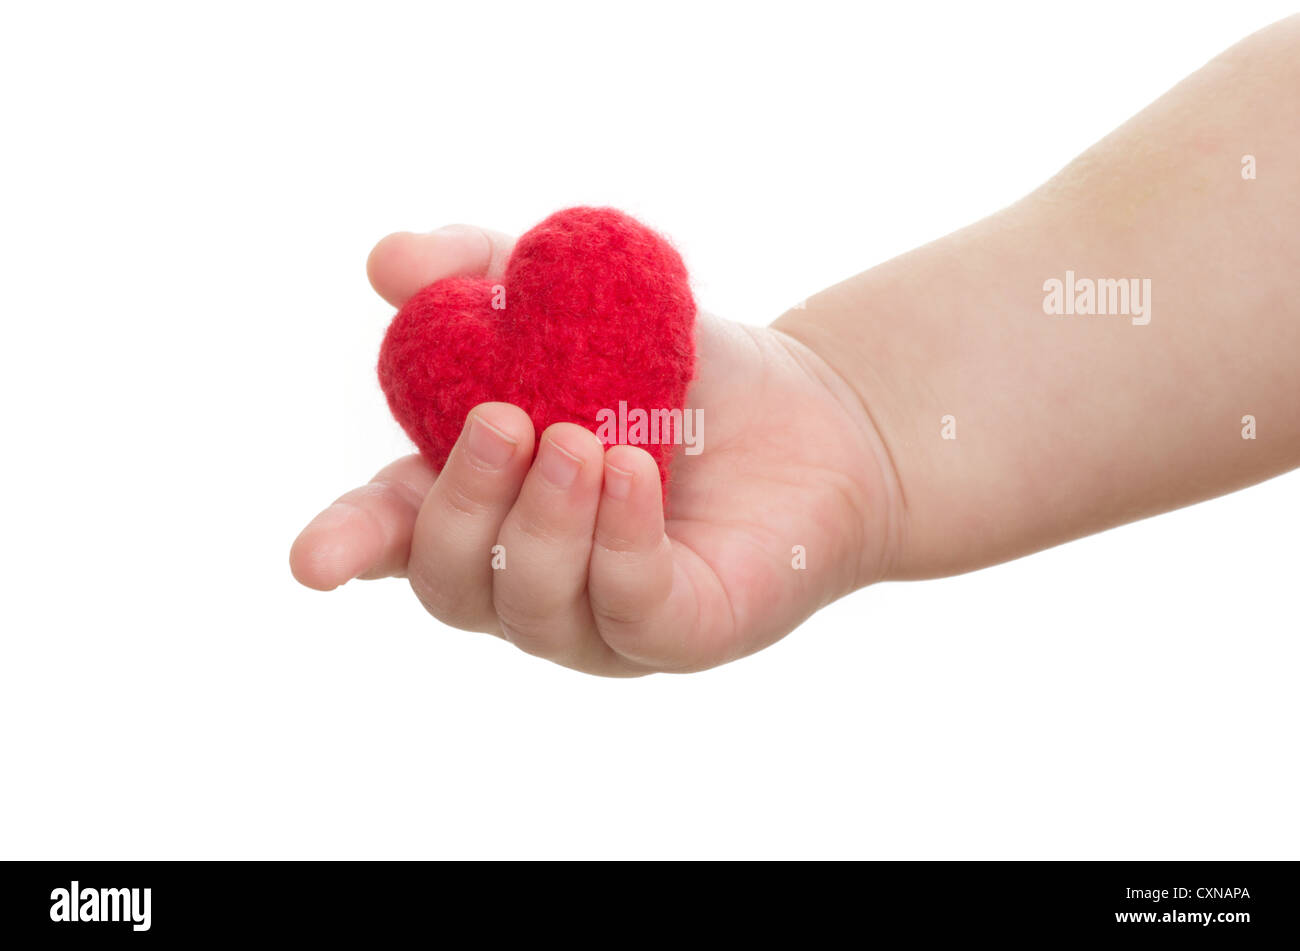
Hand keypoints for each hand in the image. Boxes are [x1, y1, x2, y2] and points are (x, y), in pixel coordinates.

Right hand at [290, 225, 901, 674]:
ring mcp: (598, 618)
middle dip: (463, 505)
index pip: (395, 537)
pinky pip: (626, 605)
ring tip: (581, 439)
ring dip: (541, 521)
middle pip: (449, 581)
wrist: (815, 414)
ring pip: (529, 604)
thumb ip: (483, 273)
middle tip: (504, 420)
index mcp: (485, 505)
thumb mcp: (579, 299)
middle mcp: (528, 574)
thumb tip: (386, 262)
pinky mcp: (676, 632)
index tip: (309, 560)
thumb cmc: (681, 370)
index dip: (348, 544)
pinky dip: (617, 541)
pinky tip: (630, 473)